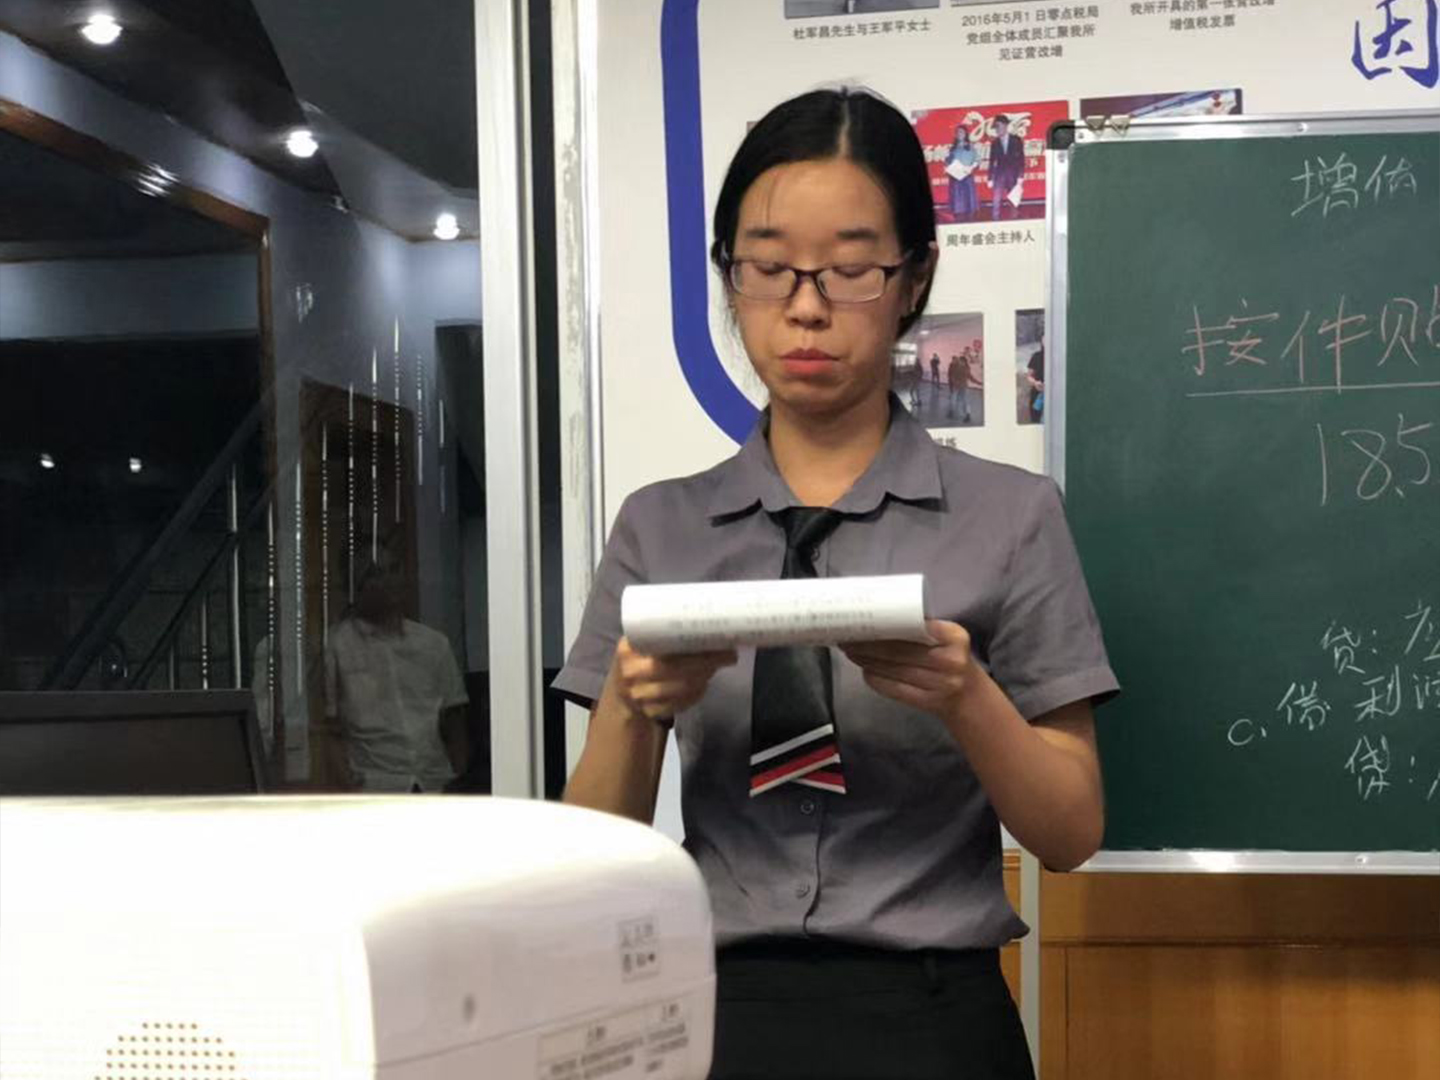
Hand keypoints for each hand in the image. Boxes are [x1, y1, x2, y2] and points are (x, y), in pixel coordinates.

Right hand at [604, 636, 736, 725]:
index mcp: (628, 650)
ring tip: (717, 665)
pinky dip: (697, 693)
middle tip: (728, 655)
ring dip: (704, 677)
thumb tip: (701, 619)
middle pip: (675, 670)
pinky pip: (681, 703)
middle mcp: (631, 674)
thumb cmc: (638, 660)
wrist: (621, 693)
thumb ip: (660, 633)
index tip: (713, 639)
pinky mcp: (651, 712)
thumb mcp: (640, 643)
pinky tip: (704, 682)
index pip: (661, 647)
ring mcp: (640, 697)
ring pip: (681, 689)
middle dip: (705, 663)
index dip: (689, 645)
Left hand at [840, 619, 979, 721]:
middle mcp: (950, 660)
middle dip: (868, 645)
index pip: (915, 627)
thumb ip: (923, 628)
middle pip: (899, 651)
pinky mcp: (929, 702)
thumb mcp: (948, 639)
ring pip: (894, 670)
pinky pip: (895, 689)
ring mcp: (940, 684)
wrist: (970, 697)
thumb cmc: (952, 659)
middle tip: (847, 637)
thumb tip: (878, 615)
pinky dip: (876, 679)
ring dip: (867, 661)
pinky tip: (865, 670)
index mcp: (954, 636)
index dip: (886, 625)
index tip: (864, 619)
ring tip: (850, 651)